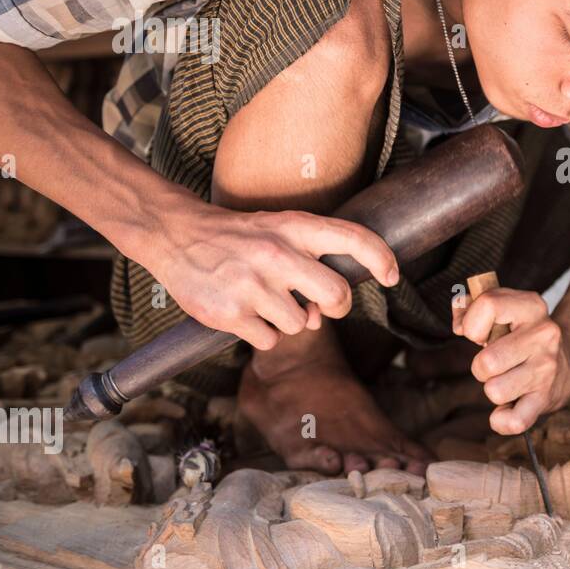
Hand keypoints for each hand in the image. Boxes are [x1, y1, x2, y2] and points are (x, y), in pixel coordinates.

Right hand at [148, 200, 399, 350]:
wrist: (178, 236)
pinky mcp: (229, 313)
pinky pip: (269, 340)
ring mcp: (253, 285)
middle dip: (334, 310)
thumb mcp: (279, 228)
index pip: (353, 239)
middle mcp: (277, 254)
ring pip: (301, 325)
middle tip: (319, 308)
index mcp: (295, 228)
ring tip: (265, 301)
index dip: (381, 259)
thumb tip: (330, 306)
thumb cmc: (239, 237)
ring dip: (290, 321)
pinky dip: (262, 334)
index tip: (392, 276)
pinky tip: (246, 313)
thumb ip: (312, 258)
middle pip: (337, 297)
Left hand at [452, 287, 569, 434]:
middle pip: (487, 361)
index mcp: (531, 307)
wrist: (567, 363)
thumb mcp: (504, 310)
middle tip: (496, 363)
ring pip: (494, 391)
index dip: (473, 323)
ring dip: (493, 389)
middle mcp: (544, 335)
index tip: (482, 334)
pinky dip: (501, 420)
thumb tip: (459, 324)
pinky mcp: (546, 398)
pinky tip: (505, 408)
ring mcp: (546, 369)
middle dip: (481, 366)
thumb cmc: (522, 336)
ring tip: (506, 380)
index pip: (488, 305)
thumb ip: (470, 307)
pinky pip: (514, 421)